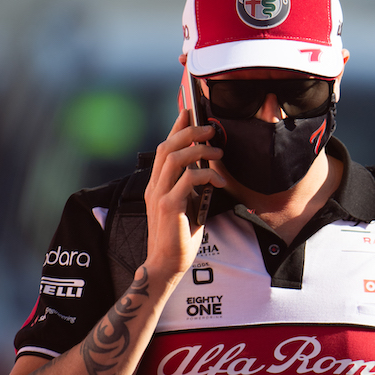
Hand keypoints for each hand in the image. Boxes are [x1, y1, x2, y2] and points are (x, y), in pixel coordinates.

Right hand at [143, 109, 224, 286]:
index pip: (164, 147)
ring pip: (175, 158)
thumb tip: (207, 166)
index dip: (176, 127)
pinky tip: (219, 180)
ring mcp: (159, 195)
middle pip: (168, 146)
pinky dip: (206, 175)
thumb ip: (190, 186)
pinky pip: (188, 180)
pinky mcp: (169, 206)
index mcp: (157, 183)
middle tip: (210, 128)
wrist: (166, 263)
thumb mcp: (186, 204)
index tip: (188, 111)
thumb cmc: (179, 235)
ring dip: (199, 150)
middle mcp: (154, 185)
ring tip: (218, 151)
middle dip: (189, 132)